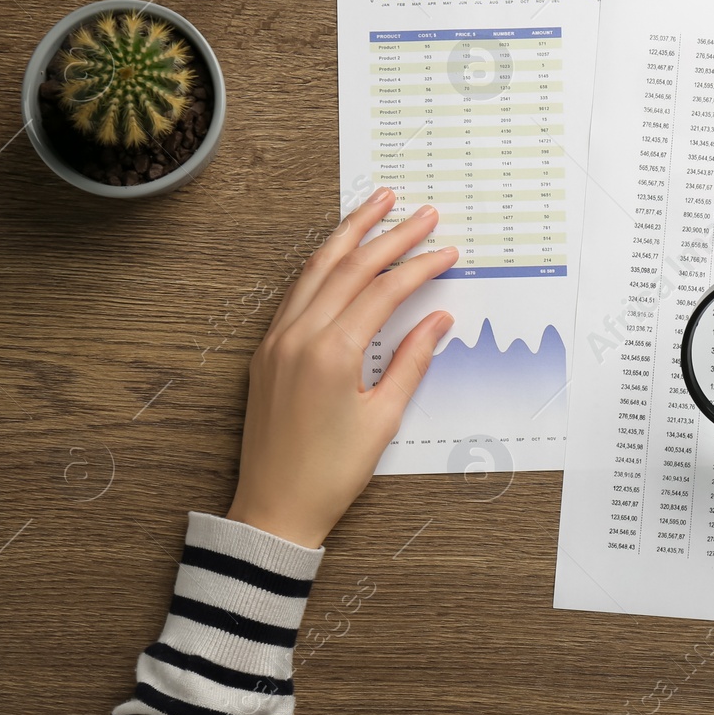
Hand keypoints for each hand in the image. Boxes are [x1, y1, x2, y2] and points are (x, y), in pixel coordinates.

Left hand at [226, 188, 457, 547]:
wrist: (274, 508)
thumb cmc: (329, 473)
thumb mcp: (383, 418)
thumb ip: (412, 361)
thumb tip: (437, 320)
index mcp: (331, 352)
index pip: (383, 290)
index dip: (419, 265)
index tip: (447, 250)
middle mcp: (299, 336)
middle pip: (350, 266)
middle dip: (389, 233)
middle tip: (420, 210)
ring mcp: (277, 340)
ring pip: (316, 269)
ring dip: (349, 233)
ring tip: (376, 206)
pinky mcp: (266, 351)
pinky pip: (296, 291)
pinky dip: (322, 264)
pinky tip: (339, 252)